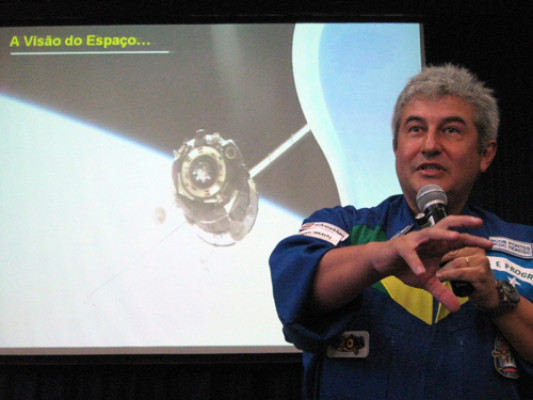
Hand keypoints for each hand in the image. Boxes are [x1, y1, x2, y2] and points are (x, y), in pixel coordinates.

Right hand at [370, 215, 492, 311]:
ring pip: (430, 232)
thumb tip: (457, 309)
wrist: (383, 263)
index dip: (473, 239)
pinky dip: (415, 262)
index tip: (491, 244)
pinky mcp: (400, 247)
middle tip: (478, 223)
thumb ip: (442, 293)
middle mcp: (428, 239)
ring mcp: (414, 241)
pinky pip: (409, 253)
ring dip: (443, 234)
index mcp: (437, 245)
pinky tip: (421, 271)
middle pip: (447, 224)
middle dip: (463, 222)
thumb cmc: (405, 267)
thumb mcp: (427, 282)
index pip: (458, 239)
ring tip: (455, 238)